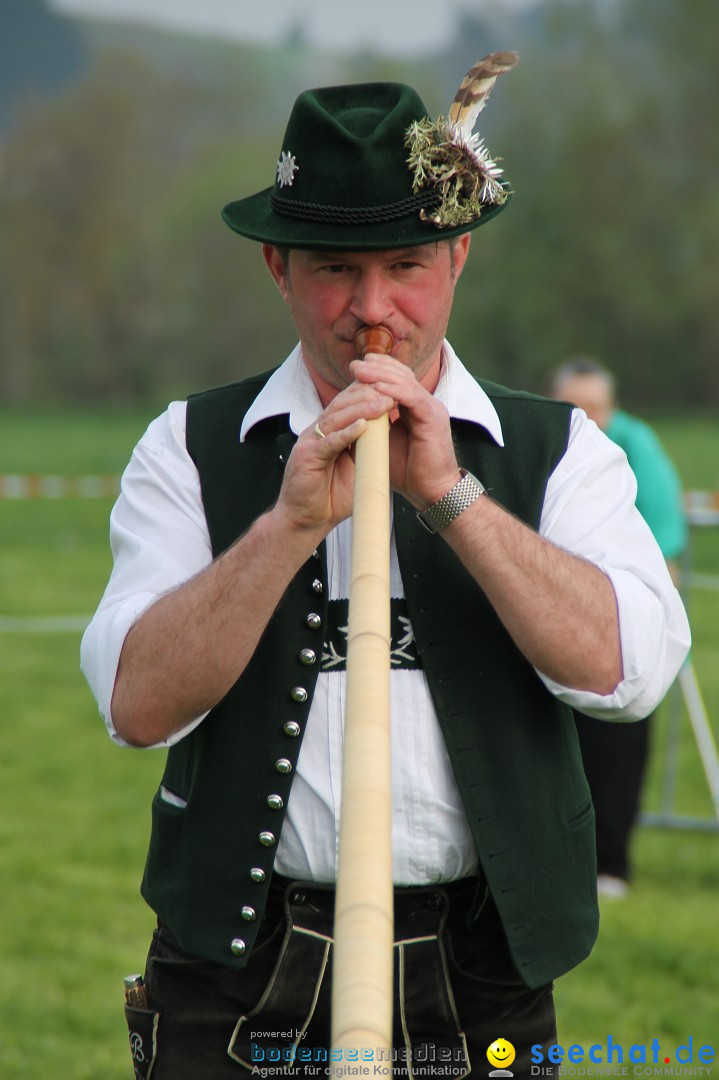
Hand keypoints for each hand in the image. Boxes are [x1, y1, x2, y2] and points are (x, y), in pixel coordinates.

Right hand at [276, 380, 394, 534]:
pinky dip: (345, 433)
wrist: (305, 521)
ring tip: (383, 403)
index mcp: (329, 431)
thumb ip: (367, 449)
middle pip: (342, 404)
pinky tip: (362, 426)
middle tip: (393, 391)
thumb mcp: (355, 467)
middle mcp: (317, 432)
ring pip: (336, 418)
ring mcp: (310, 442)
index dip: (369, 393)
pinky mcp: (306, 458)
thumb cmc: (329, 496)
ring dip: (361, 410)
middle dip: (368, 395)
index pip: (348, 403)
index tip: (394, 389)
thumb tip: (390, 433)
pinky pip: (328, 442)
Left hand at [349, 354, 460, 507]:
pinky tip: (377, 386)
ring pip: (405, 382)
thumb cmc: (407, 472)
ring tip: (360, 370)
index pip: (398, 380)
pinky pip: (412, 397)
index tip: (356, 368)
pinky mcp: (434, 418)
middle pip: (401, 375)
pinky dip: (394, 390)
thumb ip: (371, 426)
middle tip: (354, 364)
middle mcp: (425, 404)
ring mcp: (432, 409)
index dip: (378, 370)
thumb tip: (348, 416)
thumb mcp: (383, 443)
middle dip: (377, 367)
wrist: (430, 492)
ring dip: (381, 374)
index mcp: (415, 408)